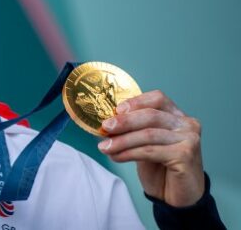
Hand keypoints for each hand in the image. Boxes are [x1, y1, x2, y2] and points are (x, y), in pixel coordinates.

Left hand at [97, 90, 204, 206]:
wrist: (177, 196)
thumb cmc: (161, 167)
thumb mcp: (144, 143)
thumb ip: (133, 130)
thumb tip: (106, 123)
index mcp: (177, 116)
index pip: (157, 98)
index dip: (136, 102)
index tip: (116, 109)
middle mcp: (187, 124)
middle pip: (150, 115)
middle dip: (124, 121)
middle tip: (105, 127)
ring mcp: (189, 139)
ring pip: (148, 134)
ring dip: (122, 141)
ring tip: (105, 147)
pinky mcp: (186, 155)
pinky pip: (150, 151)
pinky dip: (129, 153)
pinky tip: (116, 157)